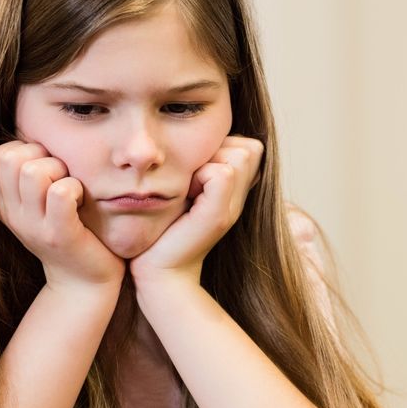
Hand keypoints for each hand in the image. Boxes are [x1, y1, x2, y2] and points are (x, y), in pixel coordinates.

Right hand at [0, 140, 125, 290]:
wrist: (84, 282)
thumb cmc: (70, 231)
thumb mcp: (39, 204)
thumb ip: (28, 175)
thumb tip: (33, 134)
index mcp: (4, 203)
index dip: (21, 150)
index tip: (43, 167)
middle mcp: (12, 214)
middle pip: (10, 159)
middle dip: (41, 156)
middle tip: (60, 176)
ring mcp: (33, 226)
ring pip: (33, 171)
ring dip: (59, 170)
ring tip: (71, 187)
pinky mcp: (59, 235)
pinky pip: (61, 192)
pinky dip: (75, 187)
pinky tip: (81, 200)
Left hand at [130, 135, 263, 286]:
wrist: (158, 270)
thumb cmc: (163, 229)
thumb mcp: (186, 189)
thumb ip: (202, 164)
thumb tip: (202, 138)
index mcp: (236, 189)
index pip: (248, 145)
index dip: (221, 150)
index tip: (195, 178)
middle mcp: (241, 198)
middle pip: (246, 147)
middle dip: (215, 154)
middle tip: (190, 185)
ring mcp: (234, 207)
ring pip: (236, 156)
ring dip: (205, 165)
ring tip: (187, 192)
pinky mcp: (220, 216)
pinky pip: (222, 172)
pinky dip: (199, 177)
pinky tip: (186, 200)